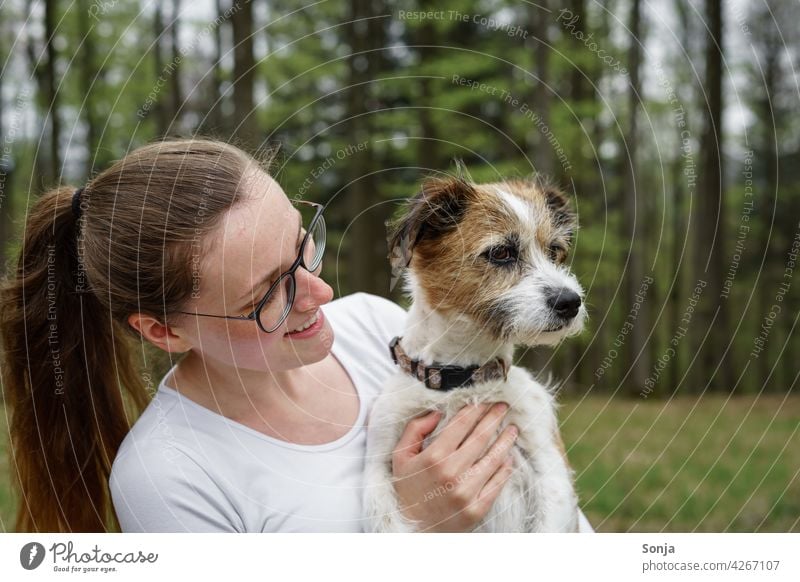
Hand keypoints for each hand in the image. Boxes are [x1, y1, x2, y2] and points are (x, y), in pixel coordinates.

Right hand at [391, 402, 518, 531]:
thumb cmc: (406, 489)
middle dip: (494, 419)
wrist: (410, 530)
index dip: (475, 409)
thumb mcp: (400, 456)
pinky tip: (509, 457)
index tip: (485, 400)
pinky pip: (496, 484)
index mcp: (433, 457)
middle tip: (503, 407)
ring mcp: (466, 493)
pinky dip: (505, 468)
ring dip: (505, 441)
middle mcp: (451, 473)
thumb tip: (437, 411)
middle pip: (480, 438)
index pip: (461, 425)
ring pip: (493, 459)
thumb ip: (415, 429)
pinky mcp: (476, 510)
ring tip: (512, 429)